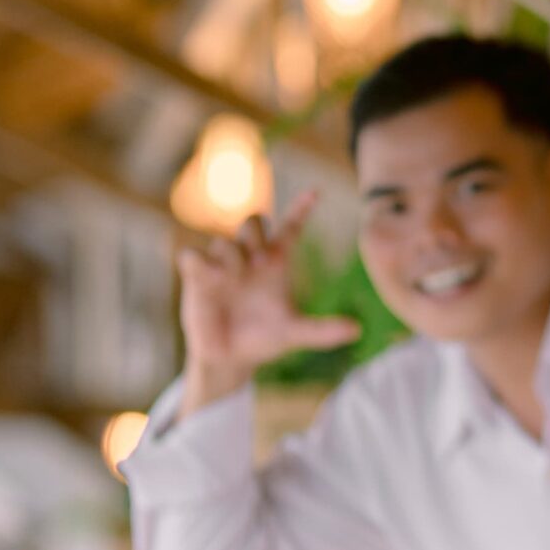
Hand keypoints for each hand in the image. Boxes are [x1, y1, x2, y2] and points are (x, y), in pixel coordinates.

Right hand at [176, 189, 359, 416]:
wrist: (230, 358)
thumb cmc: (264, 339)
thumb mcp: (293, 333)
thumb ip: (321, 330)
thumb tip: (357, 331)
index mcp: (276, 262)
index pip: (290, 227)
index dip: (301, 208)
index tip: (317, 192)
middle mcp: (249, 257)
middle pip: (252, 221)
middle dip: (255, 232)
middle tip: (261, 262)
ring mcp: (222, 265)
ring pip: (225, 240)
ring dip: (232, 256)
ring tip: (233, 278)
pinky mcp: (197, 277)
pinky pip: (192, 255)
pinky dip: (200, 261)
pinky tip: (213, 276)